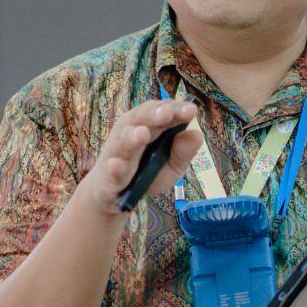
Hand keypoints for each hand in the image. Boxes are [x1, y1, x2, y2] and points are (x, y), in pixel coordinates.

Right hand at [81, 99, 202, 219]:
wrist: (115, 196)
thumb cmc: (146, 174)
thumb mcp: (172, 165)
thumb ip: (184, 152)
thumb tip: (198, 134)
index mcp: (150, 125)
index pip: (164, 111)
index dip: (176, 109)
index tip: (191, 110)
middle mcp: (131, 131)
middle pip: (142, 118)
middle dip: (154, 114)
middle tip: (167, 113)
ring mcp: (118, 152)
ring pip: (124, 141)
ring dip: (132, 137)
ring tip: (143, 133)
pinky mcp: (109, 174)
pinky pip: (111, 170)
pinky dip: (114, 168)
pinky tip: (116, 165)